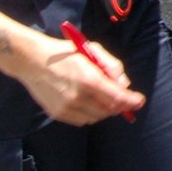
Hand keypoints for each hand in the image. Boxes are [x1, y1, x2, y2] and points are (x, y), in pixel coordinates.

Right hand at [19, 31, 145, 125]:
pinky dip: (90, 114)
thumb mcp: (93, 50)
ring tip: (101, 97)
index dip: (131, 101)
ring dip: (104, 110)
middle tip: (121, 97)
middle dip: (119, 105)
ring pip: (96, 117)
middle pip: (108, 110)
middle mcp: (78, 96)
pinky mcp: (57, 114)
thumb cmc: (66, 53)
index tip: (139, 101)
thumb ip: (112, 66)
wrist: (32, 61)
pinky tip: (87, 102)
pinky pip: (82, 120)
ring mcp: (67, 107)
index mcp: (89, 79)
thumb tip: (124, 84)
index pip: (117, 97)